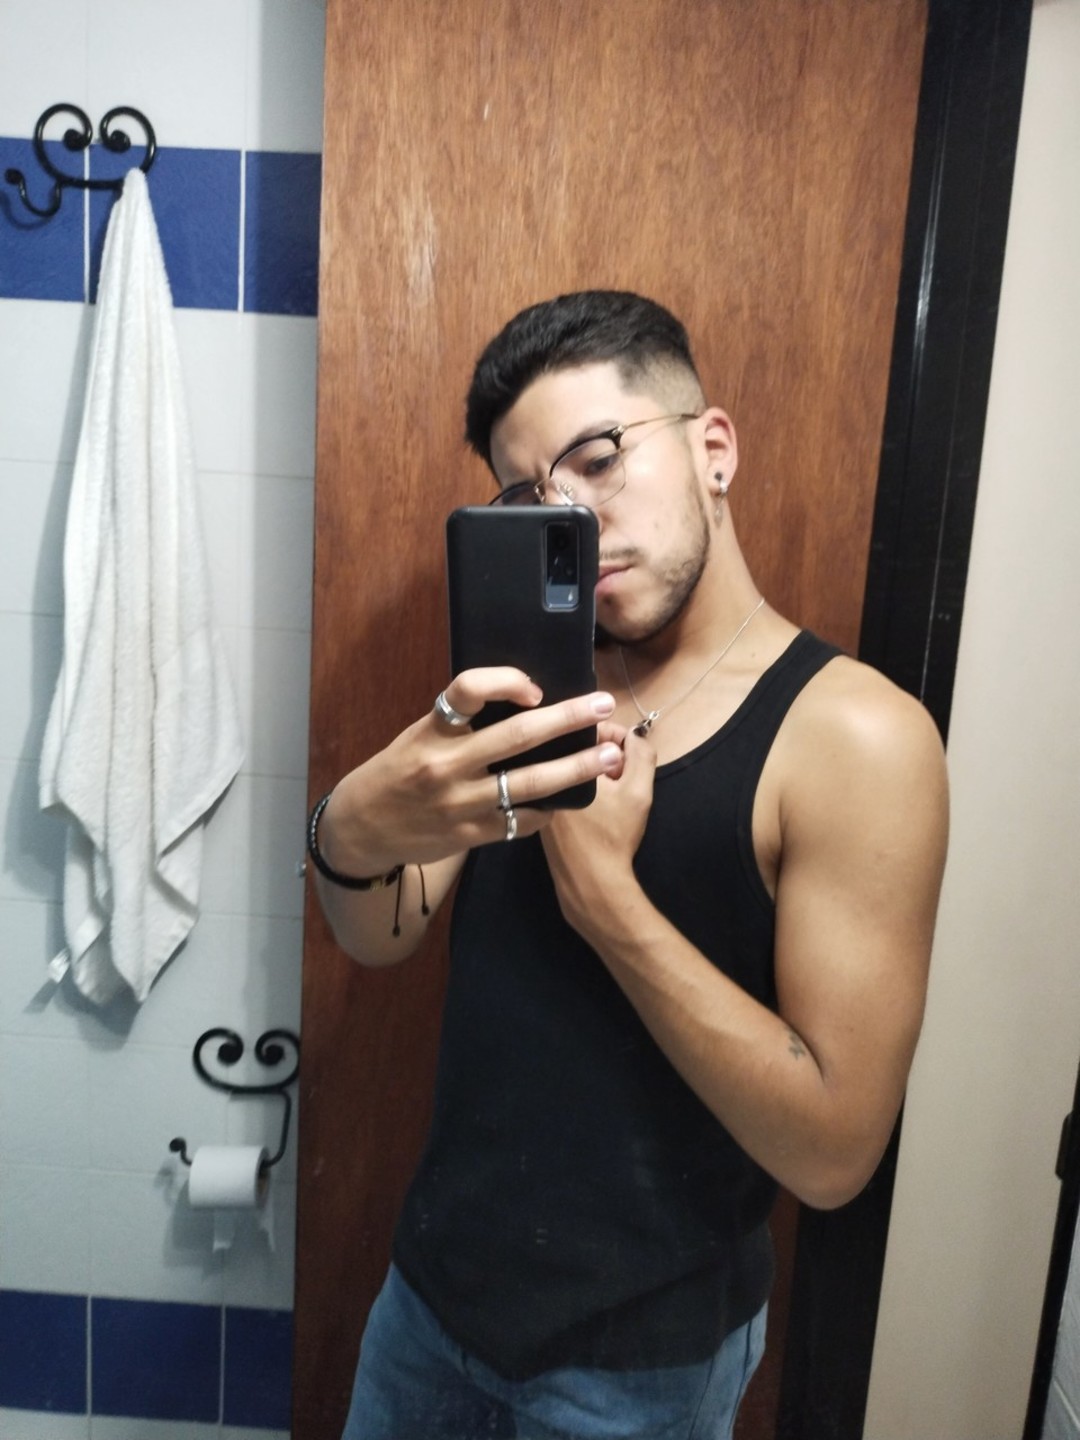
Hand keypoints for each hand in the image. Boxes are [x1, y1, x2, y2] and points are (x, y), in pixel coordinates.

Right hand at [320, 668, 624, 872]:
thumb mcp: (419, 735)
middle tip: (604, 705)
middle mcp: (447, 764)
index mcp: (433, 730)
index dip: (506, 681)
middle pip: (517, 736)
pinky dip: (546, 809)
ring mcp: (460, 803)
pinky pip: (519, 820)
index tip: (536, 688)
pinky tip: (568, 800)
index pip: (468, 690)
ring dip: (576, 768)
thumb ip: (461, 722)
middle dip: (568, 719)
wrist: (363, 827)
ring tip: (609, 755)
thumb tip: (523, 702)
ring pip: (530, 784)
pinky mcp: (469, 835)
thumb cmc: (398, 771)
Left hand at [541, 728, 657, 940]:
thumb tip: (633, 735)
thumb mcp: (639, 792)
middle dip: (605, 755)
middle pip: (576, 747)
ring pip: (569, 767)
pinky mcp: (538, 812)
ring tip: (613, 794)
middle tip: (622, 777)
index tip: (631, 755)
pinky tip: (598, 808)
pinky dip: (582, 789)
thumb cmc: (614, 836)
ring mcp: (537, 795)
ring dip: (594, 773)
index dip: (615, 735)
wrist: (591, 883)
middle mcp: (542, 775)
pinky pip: (562, 786)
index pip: (587, 728)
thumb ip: (641, 755)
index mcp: (562, 763)